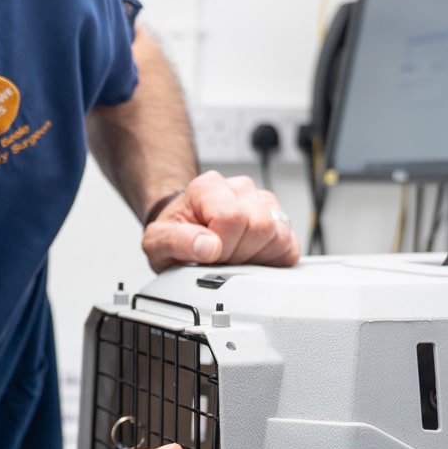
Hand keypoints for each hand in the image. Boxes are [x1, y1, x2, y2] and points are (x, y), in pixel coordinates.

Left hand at [142, 170, 300, 272]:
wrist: (184, 231)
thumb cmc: (175, 233)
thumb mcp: (157, 241)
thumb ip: (175, 242)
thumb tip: (208, 247)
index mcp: (209, 187)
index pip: (232, 217)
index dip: (221, 245)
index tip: (208, 254)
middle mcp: (241, 190)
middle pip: (259, 227)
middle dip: (238, 253)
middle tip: (219, 258)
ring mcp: (264, 204)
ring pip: (278, 236)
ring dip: (255, 258)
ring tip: (233, 257)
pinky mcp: (281, 223)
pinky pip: (290, 247)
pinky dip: (271, 261)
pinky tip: (250, 259)